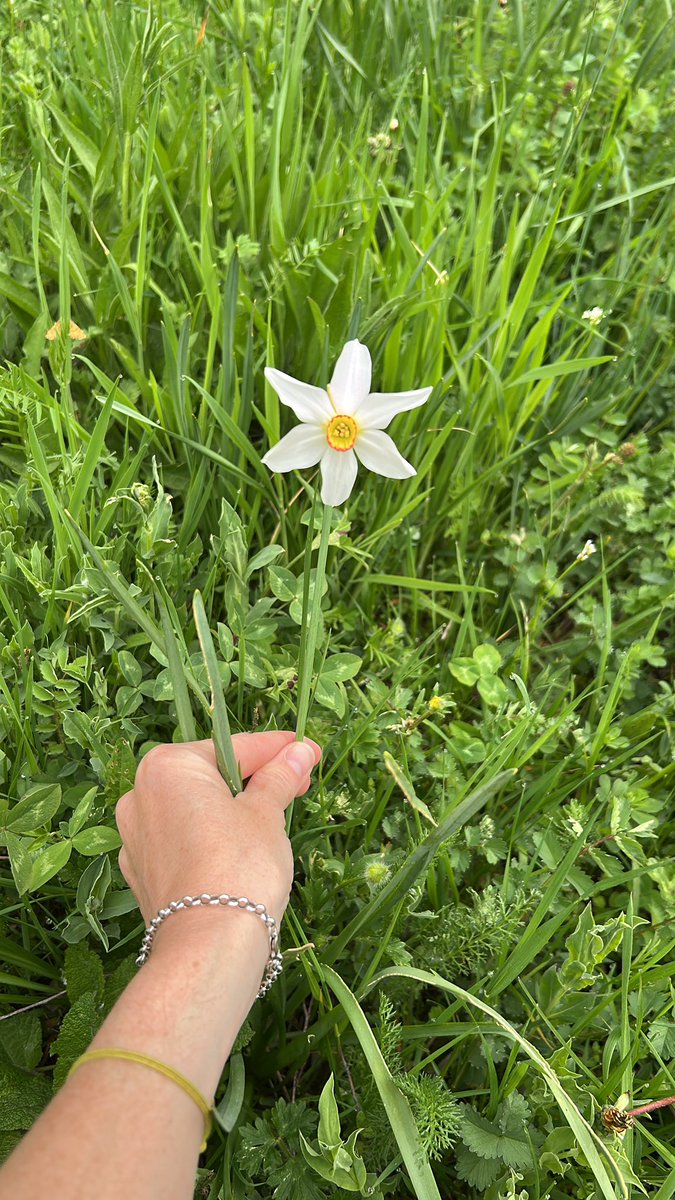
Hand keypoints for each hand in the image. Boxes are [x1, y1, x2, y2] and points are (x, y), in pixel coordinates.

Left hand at [115, 732, 320, 926]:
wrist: (209, 944)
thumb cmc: (240, 864)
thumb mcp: (266, 812)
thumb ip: (279, 776)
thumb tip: (300, 750)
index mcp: (167, 767)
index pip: (234, 748)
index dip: (277, 749)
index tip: (306, 750)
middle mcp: (139, 796)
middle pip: (209, 777)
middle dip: (255, 779)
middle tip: (299, 784)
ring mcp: (134, 838)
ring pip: (193, 811)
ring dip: (231, 809)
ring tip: (274, 818)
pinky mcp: (141, 875)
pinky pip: (181, 843)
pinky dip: (209, 840)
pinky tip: (239, 852)